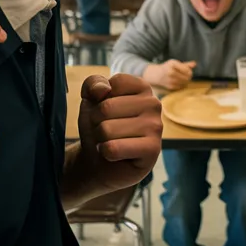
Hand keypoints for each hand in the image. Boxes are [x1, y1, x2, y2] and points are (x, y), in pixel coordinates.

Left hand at [77, 74, 162, 191]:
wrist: (99, 161)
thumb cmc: (99, 127)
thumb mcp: (90, 100)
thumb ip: (92, 84)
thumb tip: (103, 89)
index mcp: (142, 87)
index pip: (110, 85)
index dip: (97, 101)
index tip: (105, 113)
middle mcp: (153, 104)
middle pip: (106, 107)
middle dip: (96, 123)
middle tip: (105, 132)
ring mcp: (156, 126)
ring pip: (107, 129)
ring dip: (100, 139)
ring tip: (110, 143)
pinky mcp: (152, 149)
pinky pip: (113, 148)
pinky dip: (105, 153)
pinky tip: (114, 155)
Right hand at [150, 59, 194, 89]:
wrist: (157, 75)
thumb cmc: (168, 67)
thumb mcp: (175, 63)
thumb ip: (186, 64)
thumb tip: (195, 64)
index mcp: (172, 64)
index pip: (187, 70)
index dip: (190, 71)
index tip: (189, 71)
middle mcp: (171, 72)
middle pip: (187, 77)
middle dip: (189, 76)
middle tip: (188, 75)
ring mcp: (170, 80)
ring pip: (185, 82)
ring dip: (186, 81)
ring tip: (184, 78)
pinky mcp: (170, 86)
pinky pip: (181, 86)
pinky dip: (182, 85)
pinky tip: (180, 82)